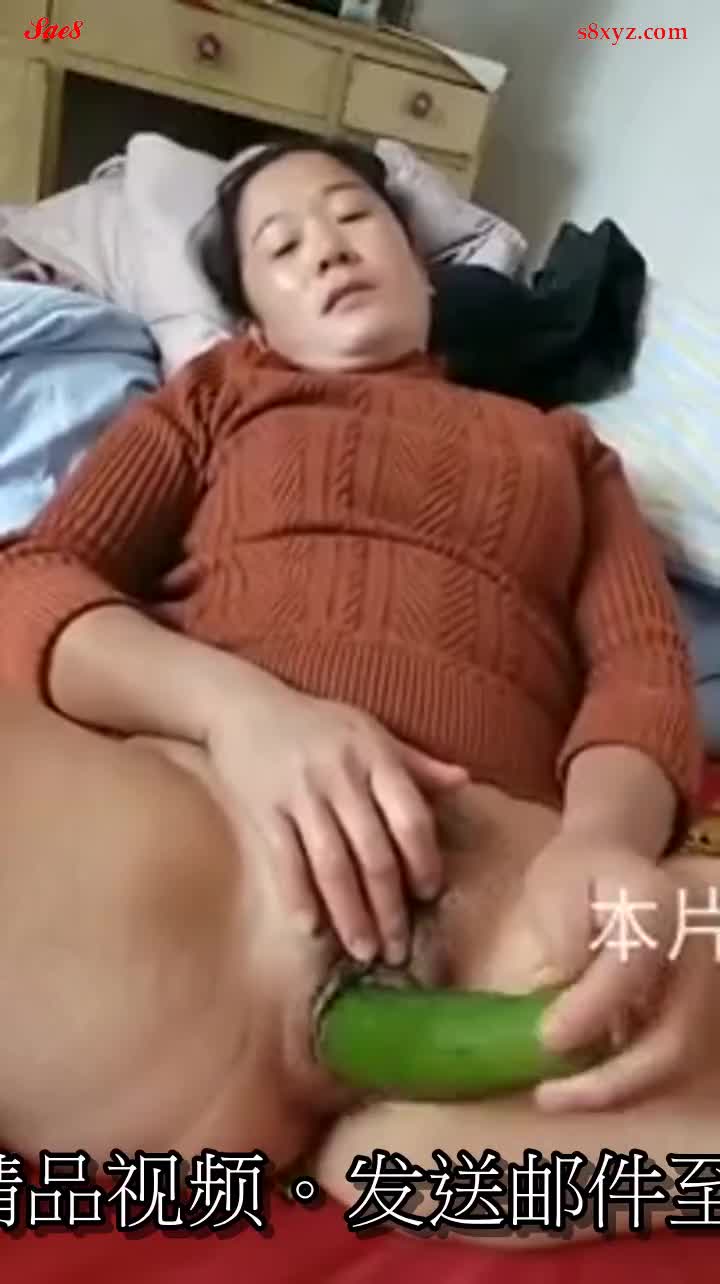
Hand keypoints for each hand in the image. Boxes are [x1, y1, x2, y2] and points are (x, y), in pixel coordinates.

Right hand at [203, 664, 466, 966]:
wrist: (245, 705)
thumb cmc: (318, 724)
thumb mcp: (371, 733)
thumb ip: (416, 764)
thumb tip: (465, 781)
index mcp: (376, 757)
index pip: (410, 817)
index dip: (423, 860)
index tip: (429, 895)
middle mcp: (342, 775)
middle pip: (373, 852)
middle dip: (389, 907)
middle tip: (398, 949)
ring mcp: (301, 793)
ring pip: (332, 864)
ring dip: (350, 914)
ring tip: (363, 951)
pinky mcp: (265, 808)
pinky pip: (286, 860)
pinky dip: (299, 896)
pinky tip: (311, 928)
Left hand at [522, 833, 712, 1109]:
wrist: (615, 861)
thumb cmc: (579, 874)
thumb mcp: (556, 884)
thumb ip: (563, 934)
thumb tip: (565, 991)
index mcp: (659, 907)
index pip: (632, 968)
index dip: (590, 1009)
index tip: (545, 1038)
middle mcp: (698, 952)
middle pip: (675, 1038)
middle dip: (612, 1081)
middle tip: (549, 1096)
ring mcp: (705, 987)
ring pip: (678, 1062)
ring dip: (621, 1090)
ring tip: (559, 1095)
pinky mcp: (696, 1011)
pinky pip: (670, 1059)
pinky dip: (629, 1081)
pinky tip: (581, 1085)